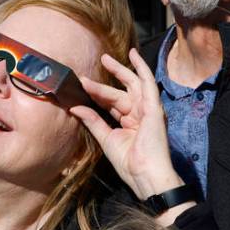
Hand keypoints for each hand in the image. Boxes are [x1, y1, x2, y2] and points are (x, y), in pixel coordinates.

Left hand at [70, 50, 183, 200]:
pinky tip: (134, 56)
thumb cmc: (129, 163)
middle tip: (95, 64)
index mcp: (130, 123)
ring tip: (105, 58)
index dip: (97, 94)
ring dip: (120, 70)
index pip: (111, 103)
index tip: (81, 85)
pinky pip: (148, 83)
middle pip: (121, 91)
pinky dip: (142, 68)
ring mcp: (148, 109)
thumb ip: (93, 121)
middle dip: (108, 78)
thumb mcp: (106, 138)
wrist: (144, 174)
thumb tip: (75, 107)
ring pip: (132, 84)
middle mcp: (139, 114)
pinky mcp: (154, 107)